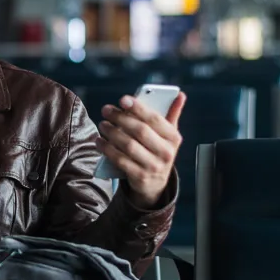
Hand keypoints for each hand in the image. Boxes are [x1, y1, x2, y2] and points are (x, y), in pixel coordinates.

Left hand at [95, 93, 185, 208]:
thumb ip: (172, 114)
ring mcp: (153, 166)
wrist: (155, 184)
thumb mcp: (168, 136)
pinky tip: (99, 141)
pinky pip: (120, 160)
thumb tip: (180, 95)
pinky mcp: (140, 177)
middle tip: (106, 110)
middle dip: (121, 118)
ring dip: (112, 133)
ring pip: (129, 145)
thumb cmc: (158, 151)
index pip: (155, 119)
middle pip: (140, 131)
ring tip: (102, 124)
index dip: (138, 108)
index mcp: (173, 138)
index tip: (123, 99)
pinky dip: (108, 149)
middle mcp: (166, 152)